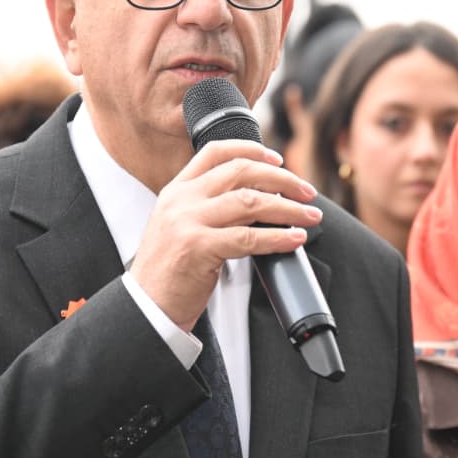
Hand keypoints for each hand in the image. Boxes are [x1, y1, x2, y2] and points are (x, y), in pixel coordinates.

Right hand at [130, 140, 320, 331]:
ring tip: (310, 216)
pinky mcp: (199, 248)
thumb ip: (208, 207)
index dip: (251, 149)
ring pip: (251, 202)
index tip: (277, 159)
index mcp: (176, 190)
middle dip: (282, 179)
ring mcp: (188, 222)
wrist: (147, 307)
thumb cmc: (169, 272)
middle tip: (307, 192)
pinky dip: (278, 236)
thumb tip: (259, 200)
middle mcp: (181, 200)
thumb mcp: (179, 227)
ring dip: (288, 208)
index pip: (215, 152)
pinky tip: (294, 238)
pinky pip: (249, 237)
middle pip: (241, 171)